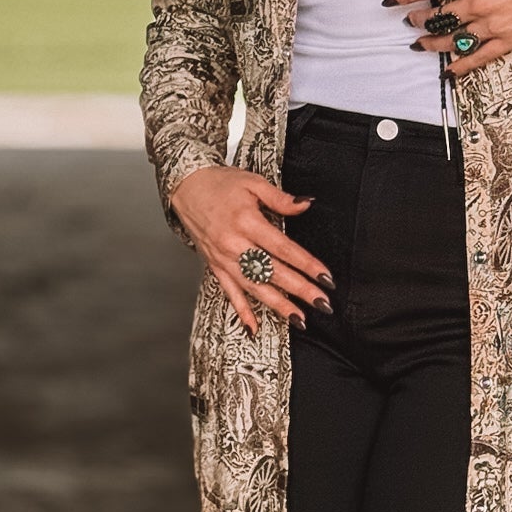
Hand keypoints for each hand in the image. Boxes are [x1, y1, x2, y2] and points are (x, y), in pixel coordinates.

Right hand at [168, 166, 333, 335]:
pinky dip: (242, 312)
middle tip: (323, 303)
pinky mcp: (215, 266)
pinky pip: (229, 293)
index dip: (306, 264)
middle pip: (273, 272)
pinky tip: (255, 328)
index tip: (325, 277)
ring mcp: (224, 259)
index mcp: (246, 222)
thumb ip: (281, 198)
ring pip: (254, 288)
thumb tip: (307, 204)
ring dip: (277, 306)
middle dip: (300, 290)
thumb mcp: (253, 183)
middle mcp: (234, 244)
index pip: (283, 248)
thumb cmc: (220, 184)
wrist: (186, 187)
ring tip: (300, 319)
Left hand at [385, 0, 511, 78]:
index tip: (394, 0)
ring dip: (432, 42)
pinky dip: (461, 66)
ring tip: (420, 44)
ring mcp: (489, 25)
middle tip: (411, 21)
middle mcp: (475, 4)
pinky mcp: (505, 41)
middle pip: (438, 15)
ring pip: (452, 39)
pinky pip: (477, 57)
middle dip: (419, 19)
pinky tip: (448, 70)